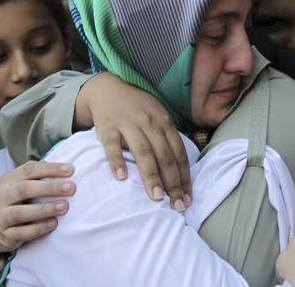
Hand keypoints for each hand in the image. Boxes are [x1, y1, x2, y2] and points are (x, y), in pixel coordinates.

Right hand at [0, 161, 75, 252]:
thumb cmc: (4, 202)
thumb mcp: (12, 184)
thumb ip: (32, 175)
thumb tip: (59, 166)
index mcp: (7, 180)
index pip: (29, 170)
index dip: (50, 169)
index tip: (71, 170)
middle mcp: (2, 197)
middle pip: (24, 189)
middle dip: (49, 188)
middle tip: (71, 187)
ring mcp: (1, 217)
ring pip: (21, 213)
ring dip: (44, 209)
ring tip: (64, 206)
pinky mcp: (5, 236)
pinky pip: (21, 233)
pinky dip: (38, 228)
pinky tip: (53, 224)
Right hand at [77, 72, 190, 210]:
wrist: (108, 88)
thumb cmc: (137, 108)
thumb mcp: (158, 117)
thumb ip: (167, 140)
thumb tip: (181, 172)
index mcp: (165, 122)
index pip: (179, 154)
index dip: (184, 178)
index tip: (187, 199)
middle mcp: (150, 123)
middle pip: (164, 156)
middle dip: (172, 182)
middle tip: (176, 206)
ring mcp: (128, 124)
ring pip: (143, 152)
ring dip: (151, 175)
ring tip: (156, 197)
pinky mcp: (107, 127)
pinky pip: (112, 146)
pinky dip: (117, 161)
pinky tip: (121, 177)